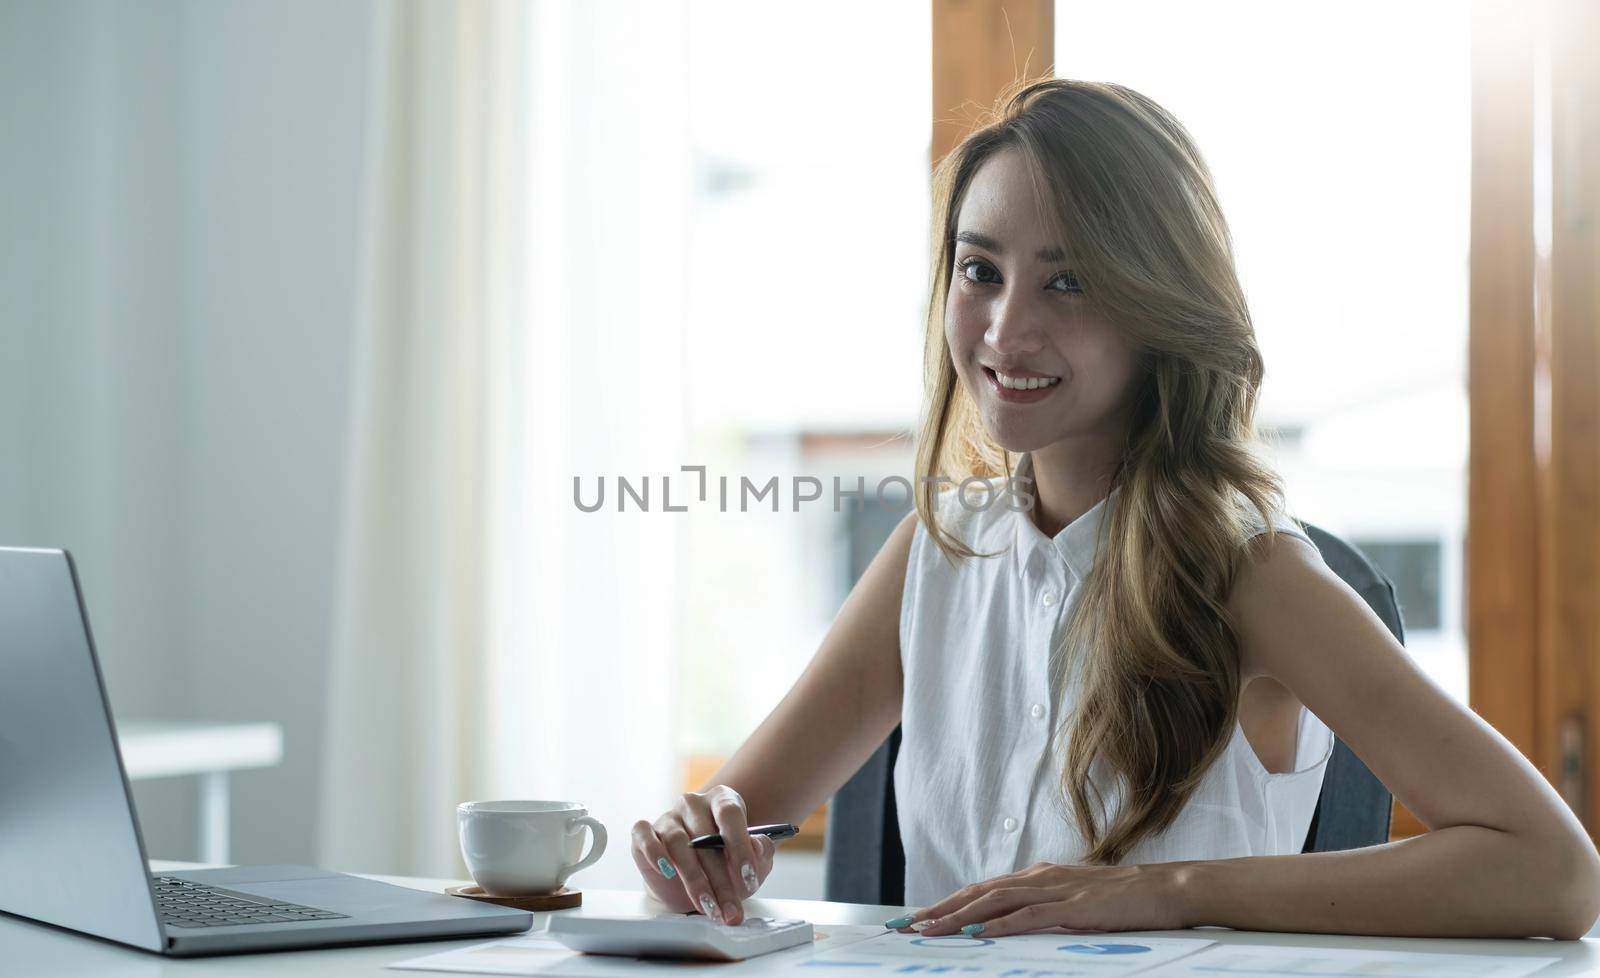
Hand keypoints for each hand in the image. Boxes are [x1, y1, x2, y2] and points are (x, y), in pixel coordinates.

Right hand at [630, 785, 776, 925]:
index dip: (740, 846)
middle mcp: (693, 803)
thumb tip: (758, 847)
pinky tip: (666, 872)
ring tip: (708, 906)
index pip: (730, 813)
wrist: (696, 883)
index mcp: (722, 800)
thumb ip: (762, 851)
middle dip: (720, 879)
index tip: (748, 876)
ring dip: (694, 879)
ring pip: (677, 842)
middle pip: (704, 836)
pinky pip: (644, 836)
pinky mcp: (644, 832)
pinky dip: (654, 853)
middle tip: (730, 908)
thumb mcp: (752, 862)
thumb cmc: (727, 867)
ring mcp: (668, 816)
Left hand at [886, 861, 1189, 937]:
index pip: (983, 889)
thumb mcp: (1076, 900)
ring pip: (994, 901)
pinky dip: (999, 923)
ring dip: (958, 915)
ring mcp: (1056, 889)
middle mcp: (1041, 876)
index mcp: (1039, 875)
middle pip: (978, 891)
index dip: (947, 902)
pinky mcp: (1074, 906)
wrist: (1167, 888)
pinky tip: (977, 932)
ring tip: (928, 929)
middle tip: (905, 925)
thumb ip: (1045, 907)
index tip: (918, 918)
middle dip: (939, 908)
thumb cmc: (1126, 899)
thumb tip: (1013, 922)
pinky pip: (1028, 915)